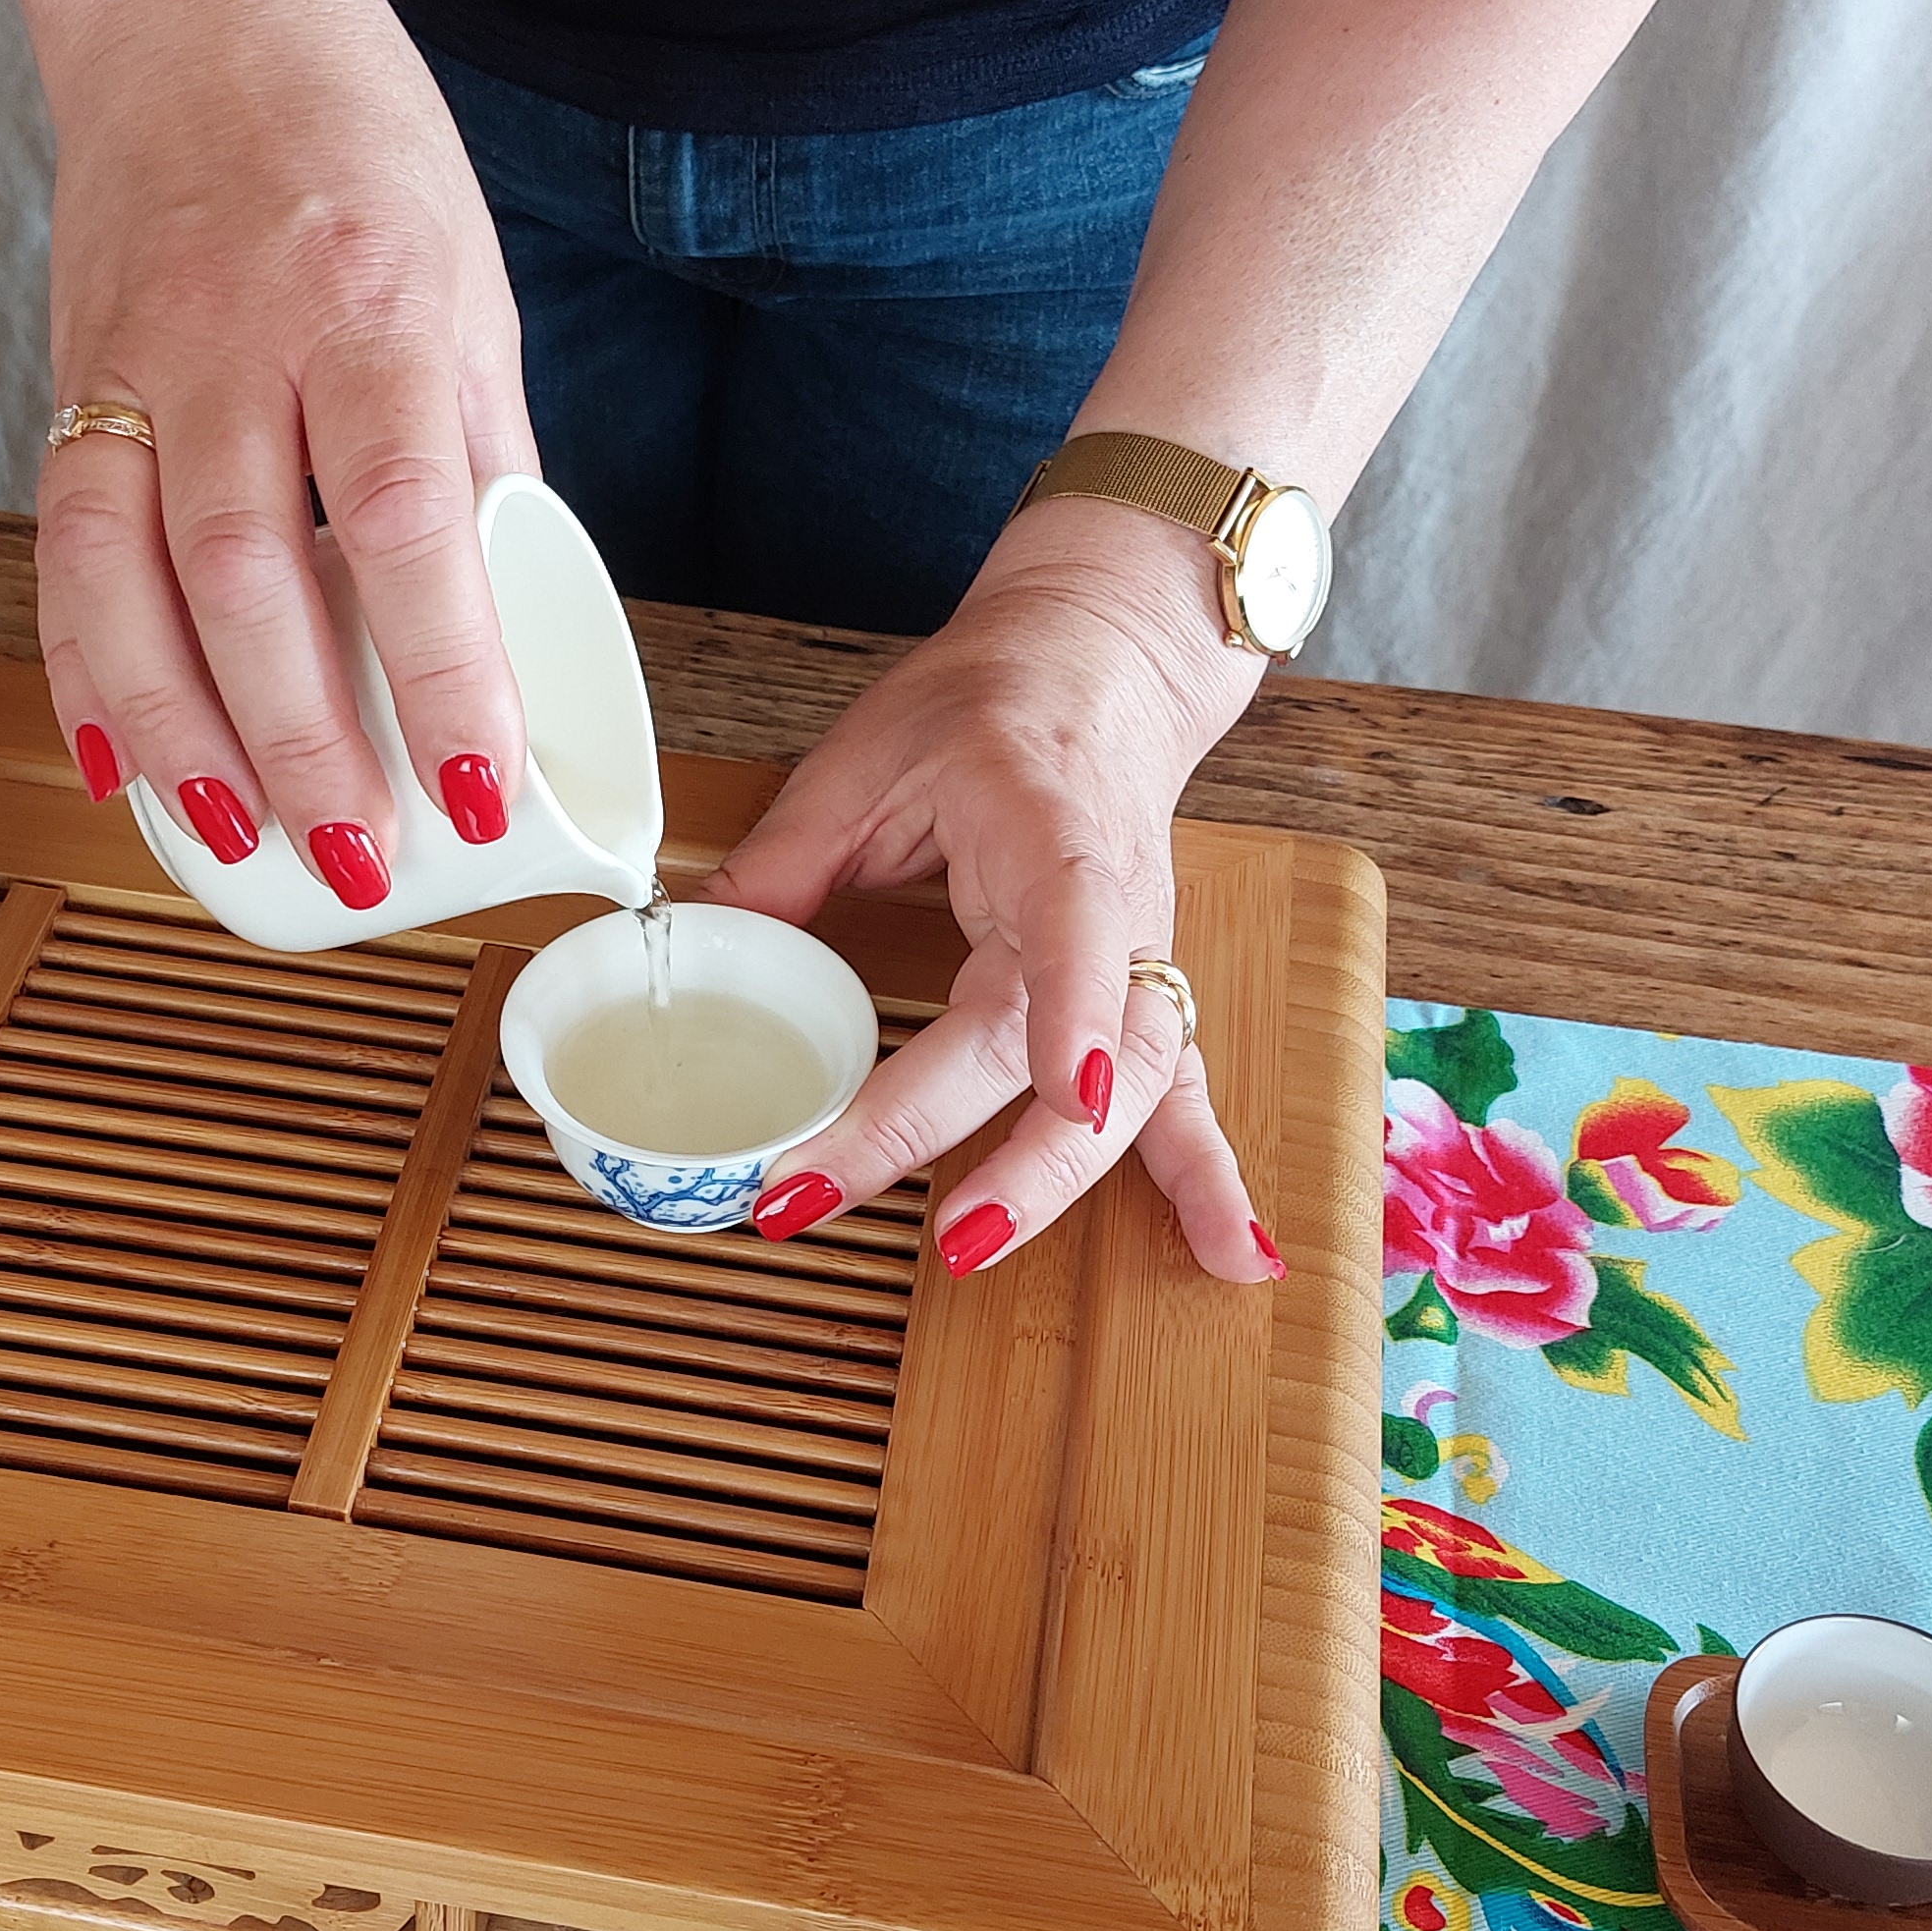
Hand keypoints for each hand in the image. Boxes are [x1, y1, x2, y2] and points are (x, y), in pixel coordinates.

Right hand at [31, 0, 536, 910]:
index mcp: (375, 301)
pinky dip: (88, 670)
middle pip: (250, 568)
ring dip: (182, 729)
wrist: (191, 6)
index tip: (481, 784)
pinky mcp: (65, 378)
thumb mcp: (467, 282)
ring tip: (239, 835)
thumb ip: (477, 453)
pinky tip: (126, 760)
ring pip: (131, 575)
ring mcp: (136, 357)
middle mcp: (240, 331)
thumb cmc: (353, 144)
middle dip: (303, 735)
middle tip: (359, 854)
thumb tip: (504, 628)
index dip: (439, 665)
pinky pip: (60, 550)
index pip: (404, 513)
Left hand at [688, 500, 1287, 1281]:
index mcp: (1056, 835)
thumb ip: (789, 857)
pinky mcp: (1143, 996)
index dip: (1076, 1011)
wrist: (1099, 669)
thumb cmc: (993, 706)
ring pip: (1138, 1093)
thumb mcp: (870, 754)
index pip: (1076, 930)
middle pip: (1080, 1055)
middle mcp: (1116, 914)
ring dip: (1068, 1185)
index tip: (1063, 1088)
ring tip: (980, 1248)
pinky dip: (1205, 1180)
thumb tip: (696, 941)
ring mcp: (1138, 964)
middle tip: (901, 1217)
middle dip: (1002, 1150)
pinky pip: (1182, 1097)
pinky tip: (1235, 1261)